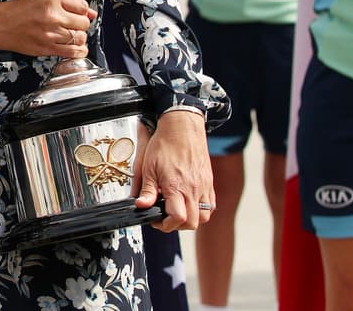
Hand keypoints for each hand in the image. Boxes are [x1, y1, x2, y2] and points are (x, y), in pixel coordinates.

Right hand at [0, 0, 94, 58]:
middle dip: (81, 24)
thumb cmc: (18, 11)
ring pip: (80, 37)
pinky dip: (79, 51)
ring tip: (71, 35)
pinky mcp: (47, 47)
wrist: (0, 25)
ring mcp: (51, 33)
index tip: (79, 14)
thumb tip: (90, 13)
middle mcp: (52, 15)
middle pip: (83, 23)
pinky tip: (76, 48)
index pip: (82, 6)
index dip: (83, 11)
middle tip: (73, 25)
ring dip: (79, 38)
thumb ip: (68, 2)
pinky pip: (73, 52)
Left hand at [133, 109, 213, 230]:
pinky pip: (210, 205)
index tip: (156, 220)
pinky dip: (201, 210)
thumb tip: (141, 206)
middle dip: (177, 225)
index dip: (165, 225)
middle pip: (192, 222)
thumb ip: (147, 189)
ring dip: (191, 219)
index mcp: (176, 187)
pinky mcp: (209, 182)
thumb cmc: (164, 144)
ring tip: (177, 210)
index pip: (177, 218)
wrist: (182, 127)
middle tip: (165, 217)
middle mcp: (193, 189)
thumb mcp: (148, 166)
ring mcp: (204, 186)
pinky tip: (189, 202)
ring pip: (204, 216)